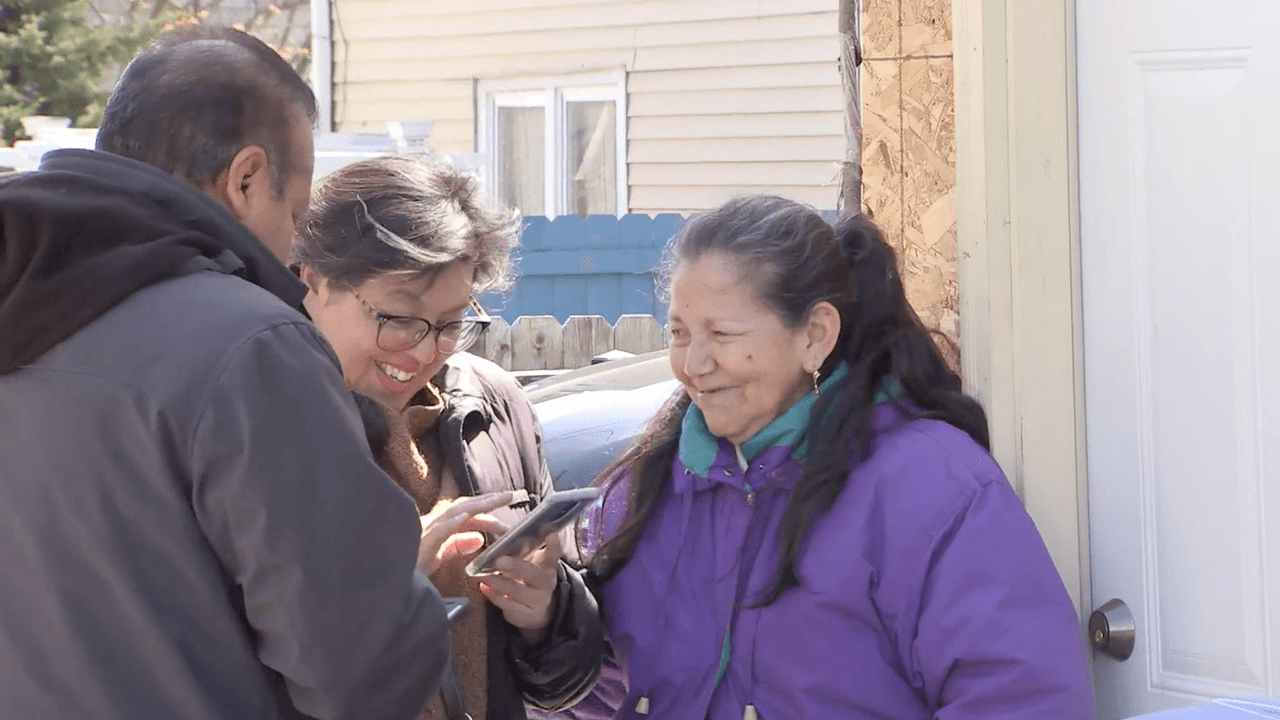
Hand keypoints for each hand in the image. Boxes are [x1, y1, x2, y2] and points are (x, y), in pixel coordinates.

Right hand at [416, 492, 513, 576]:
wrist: (391, 581)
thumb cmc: (411, 568)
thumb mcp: (439, 556)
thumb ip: (457, 545)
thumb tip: (479, 538)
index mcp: (440, 528)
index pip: (467, 514)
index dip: (487, 509)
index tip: (507, 506)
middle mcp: (434, 524)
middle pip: (465, 507)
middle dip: (488, 500)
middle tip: (510, 495)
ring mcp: (426, 531)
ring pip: (454, 513)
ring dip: (477, 505)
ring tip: (497, 499)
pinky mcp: (419, 543)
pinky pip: (437, 530)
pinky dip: (451, 522)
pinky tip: (465, 516)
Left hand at [477, 529, 561, 643]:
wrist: (534, 610)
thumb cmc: (526, 577)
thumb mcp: (526, 562)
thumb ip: (517, 548)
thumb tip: (496, 528)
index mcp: (547, 564)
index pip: (554, 552)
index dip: (554, 543)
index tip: (550, 531)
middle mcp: (546, 581)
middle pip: (534, 573)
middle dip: (516, 566)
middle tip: (499, 561)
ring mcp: (539, 600)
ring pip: (518, 591)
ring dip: (499, 583)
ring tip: (484, 575)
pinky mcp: (528, 614)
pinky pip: (509, 606)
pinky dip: (495, 596)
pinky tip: (484, 587)